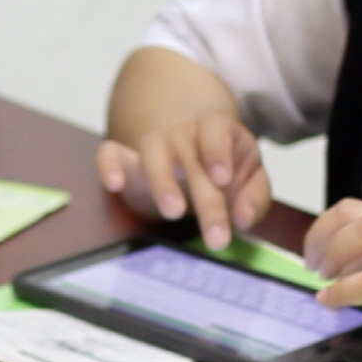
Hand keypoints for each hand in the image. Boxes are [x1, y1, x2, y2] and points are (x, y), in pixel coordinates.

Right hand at [96, 111, 269, 250]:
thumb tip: (243, 218)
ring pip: (151, 149)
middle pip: (190, 155)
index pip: (214, 125)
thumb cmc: (224, 171)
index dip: (217, 149)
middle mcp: (182, 133)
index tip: (223, 179)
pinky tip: (114, 184)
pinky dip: (108, 165)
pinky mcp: (125, 160)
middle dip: (205, 199)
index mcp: (215, 129)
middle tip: (216, 236)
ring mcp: (153, 145)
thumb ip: (254, 197)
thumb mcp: (249, 180)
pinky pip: (109, 153)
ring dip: (162, 180)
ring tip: (175, 211)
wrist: (191, 161)